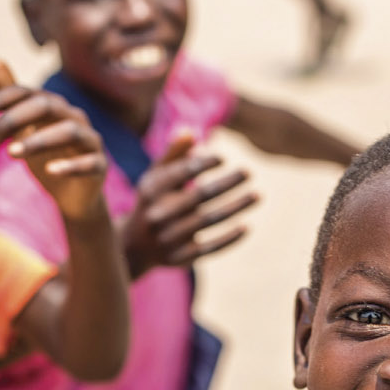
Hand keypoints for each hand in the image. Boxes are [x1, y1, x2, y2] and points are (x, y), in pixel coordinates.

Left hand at [0, 60, 109, 223]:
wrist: (74, 195)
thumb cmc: (46, 156)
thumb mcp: (24, 128)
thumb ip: (11, 98)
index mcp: (53, 106)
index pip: (25, 93)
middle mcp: (73, 117)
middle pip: (46, 106)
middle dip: (14, 119)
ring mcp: (89, 140)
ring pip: (68, 132)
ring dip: (38, 140)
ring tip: (11, 154)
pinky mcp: (99, 165)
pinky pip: (89, 161)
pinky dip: (70, 165)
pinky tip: (50, 170)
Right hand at [116, 127, 258, 275]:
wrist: (131, 247)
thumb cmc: (151, 202)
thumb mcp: (154, 178)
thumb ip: (172, 155)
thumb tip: (191, 131)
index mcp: (151, 191)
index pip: (179, 174)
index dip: (202, 164)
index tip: (223, 158)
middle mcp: (158, 214)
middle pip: (198, 196)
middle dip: (226, 183)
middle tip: (249, 172)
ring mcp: (168, 238)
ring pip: (208, 221)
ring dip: (235, 208)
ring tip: (257, 195)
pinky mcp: (178, 258)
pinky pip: (207, 248)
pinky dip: (228, 239)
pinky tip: (247, 227)